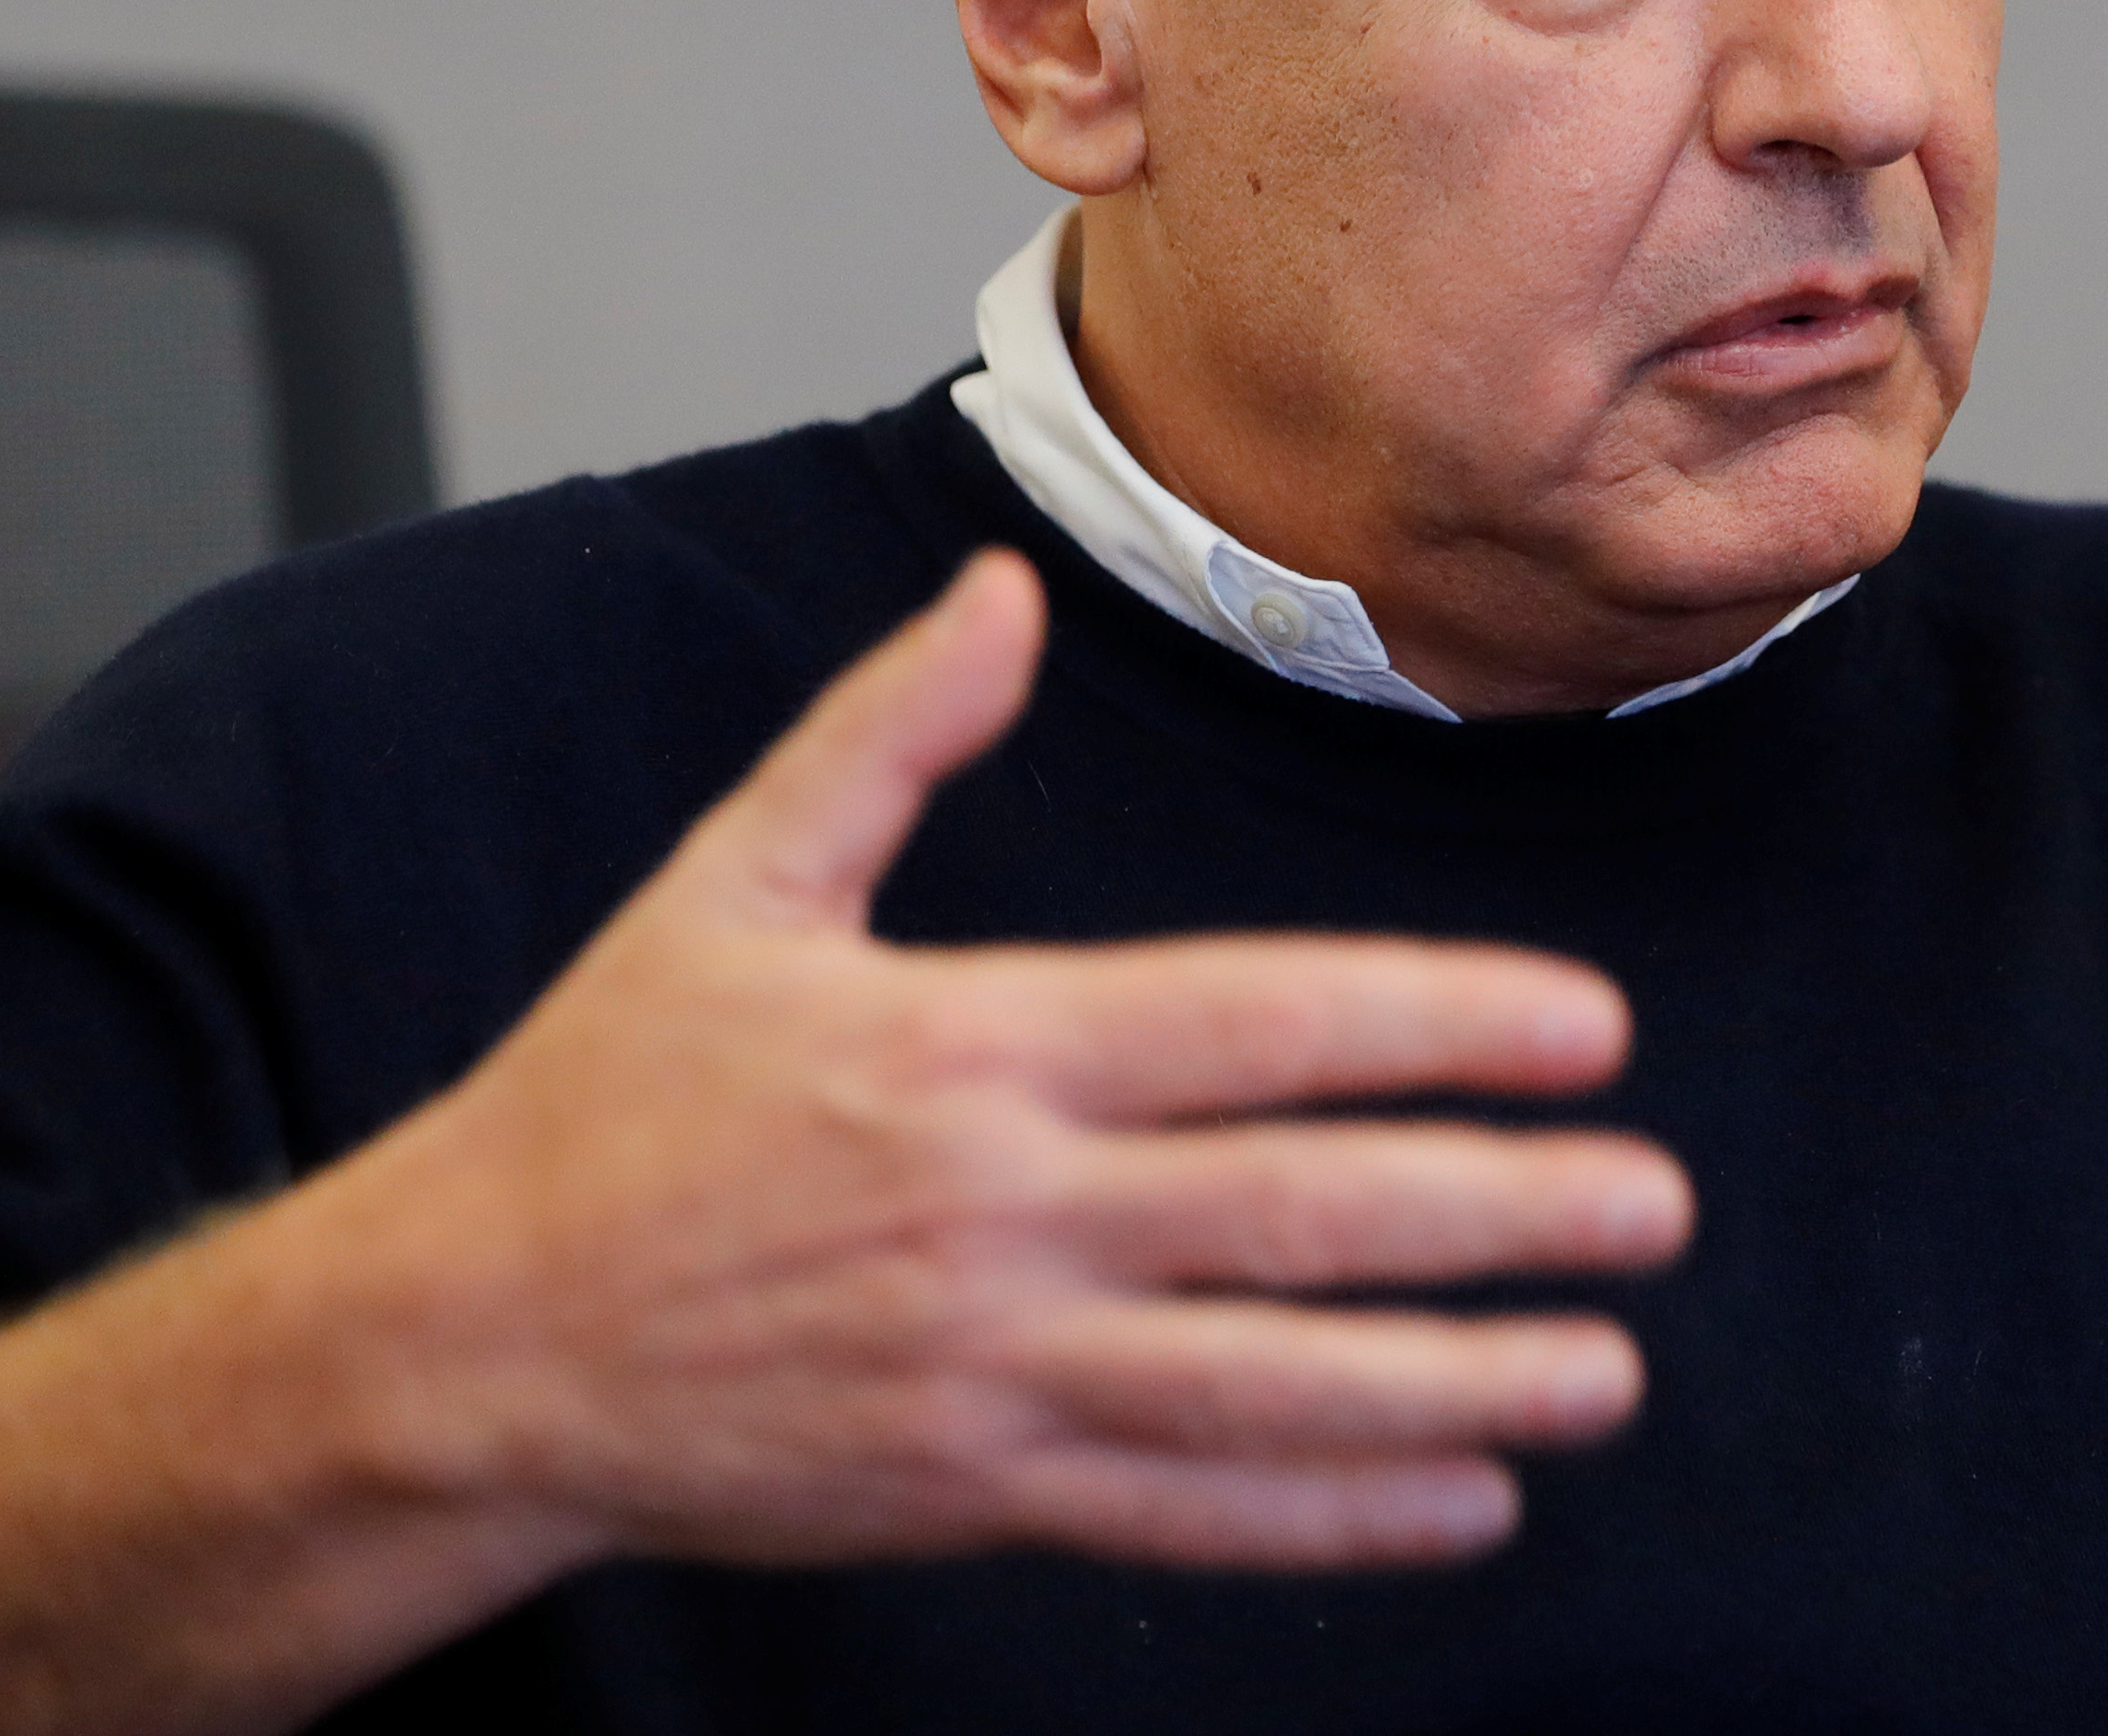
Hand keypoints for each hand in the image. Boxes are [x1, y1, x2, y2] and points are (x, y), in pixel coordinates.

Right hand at [307, 554, 1691, 1572]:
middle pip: (1296, 1209)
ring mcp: (987, 1368)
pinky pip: (1181, 1511)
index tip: (1583, 1029)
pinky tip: (1456, 1503)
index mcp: (969, 1045)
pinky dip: (1327, 1516)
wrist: (454, 1344)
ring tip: (1605, 1373)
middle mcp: (998, 1213)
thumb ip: (885, 735)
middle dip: (1497, 1209)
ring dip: (1453, 1381)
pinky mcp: (963, 1491)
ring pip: (1265, 1382)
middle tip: (1653, 1205)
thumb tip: (996, 590)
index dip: (1434, 1022)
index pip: (1256, 1022)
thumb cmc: (598, 1108)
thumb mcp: (729, 884)